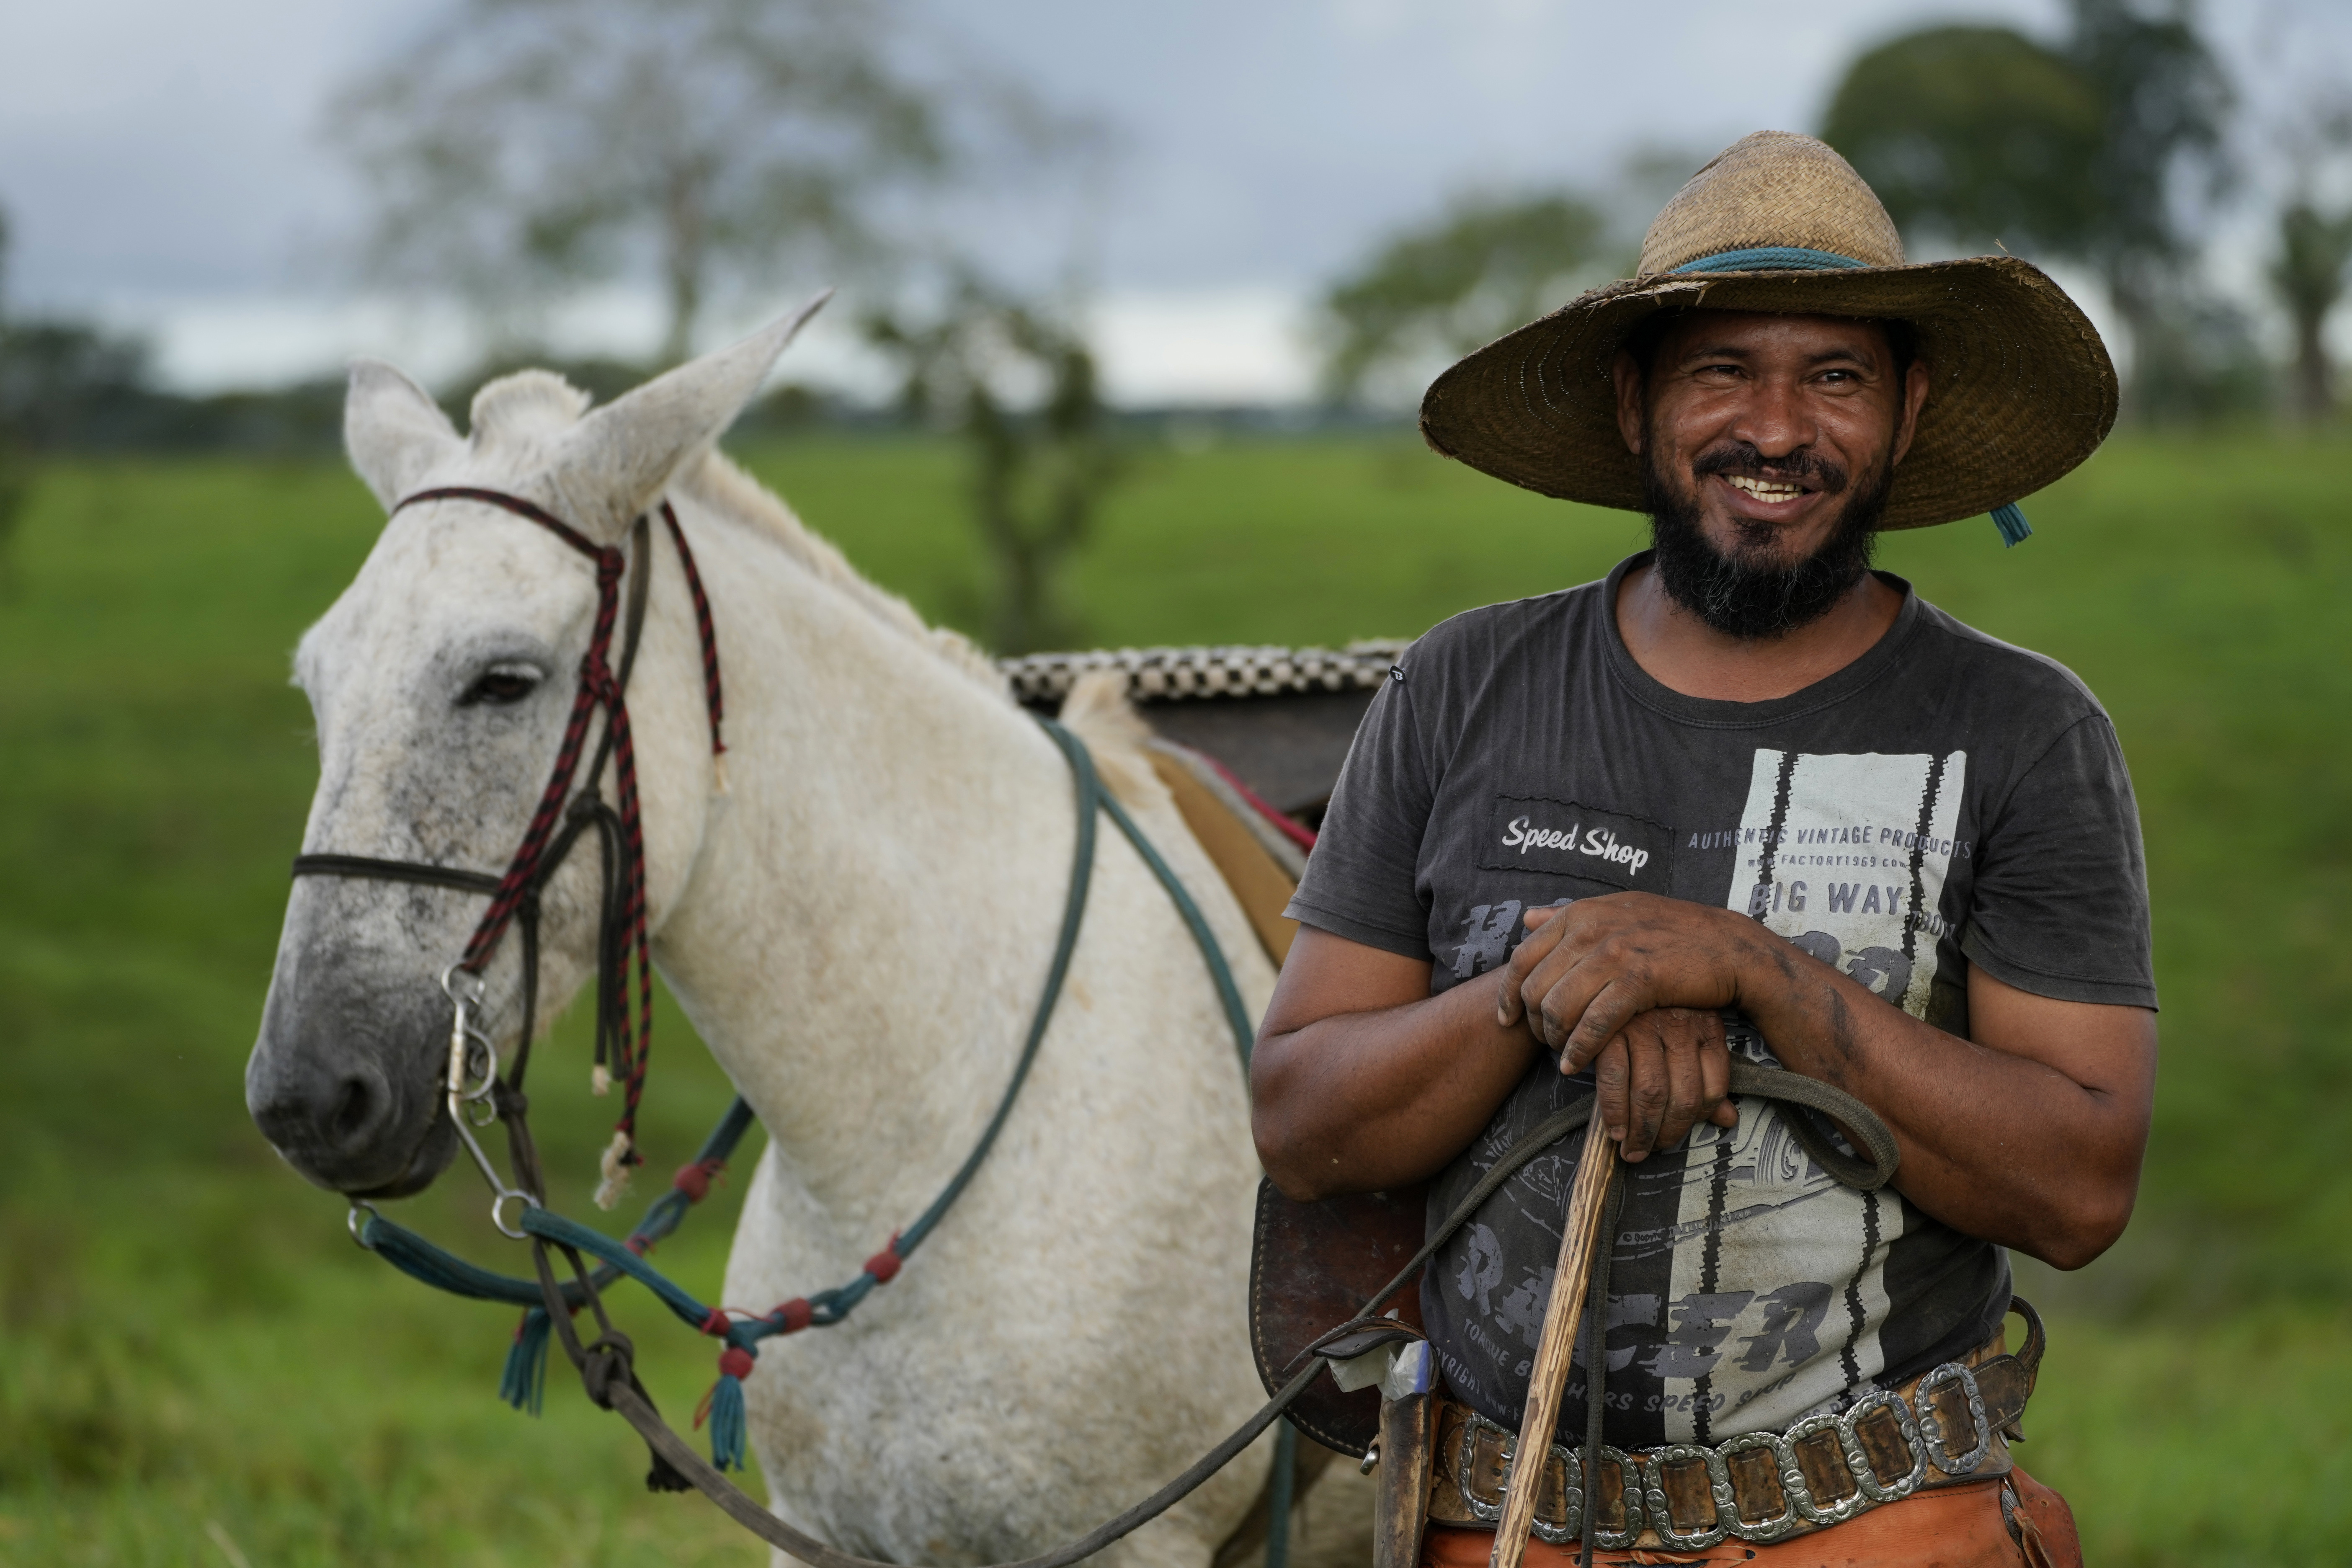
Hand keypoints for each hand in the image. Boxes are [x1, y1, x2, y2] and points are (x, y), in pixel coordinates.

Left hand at [1502, 901, 1745, 1159]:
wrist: (1729, 946)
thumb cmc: (1673, 932)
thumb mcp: (1617, 911)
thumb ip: (1570, 916)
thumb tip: (1528, 918)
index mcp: (1581, 913)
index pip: (1524, 956)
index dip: (1508, 993)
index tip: (1507, 1020)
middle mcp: (1591, 928)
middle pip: (1535, 987)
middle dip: (1534, 1023)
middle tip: (1545, 1043)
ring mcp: (1616, 952)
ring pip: (1558, 1006)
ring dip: (1555, 1039)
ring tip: (1562, 1055)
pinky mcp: (1640, 979)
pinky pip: (1594, 1023)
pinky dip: (1580, 1049)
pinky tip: (1577, 1065)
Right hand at [1586, 1007, 1739, 1159]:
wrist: (1613, 972)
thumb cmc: (1655, 1010)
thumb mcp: (1691, 1035)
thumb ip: (1706, 1078)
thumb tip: (1728, 1121)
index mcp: (1708, 1026)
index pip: (1714, 1088)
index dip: (1696, 1121)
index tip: (1675, 1135)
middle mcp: (1680, 1025)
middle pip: (1682, 1096)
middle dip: (1665, 1133)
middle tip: (1648, 1151)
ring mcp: (1645, 1026)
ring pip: (1650, 1092)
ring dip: (1640, 1129)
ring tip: (1630, 1147)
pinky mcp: (1611, 1028)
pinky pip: (1614, 1079)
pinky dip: (1612, 1109)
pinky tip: (1611, 1128)